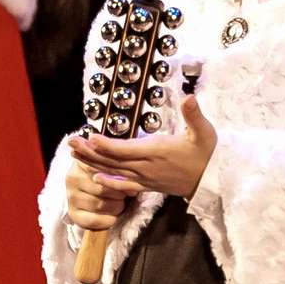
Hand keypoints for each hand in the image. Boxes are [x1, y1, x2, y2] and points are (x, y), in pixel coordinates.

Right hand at [61, 159, 130, 232]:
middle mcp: (73, 178)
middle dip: (120, 196)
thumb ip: (122, 175)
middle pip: (102, 189)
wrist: (95, 190)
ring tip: (119, 204)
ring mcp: (71, 196)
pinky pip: (93, 220)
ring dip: (116, 208)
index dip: (120, 181)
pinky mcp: (73, 213)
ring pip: (99, 205)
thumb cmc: (108, 177)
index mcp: (83, 161)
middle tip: (124, 197)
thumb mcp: (114, 170)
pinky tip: (112, 216)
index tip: (130, 187)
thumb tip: (132, 190)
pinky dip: (107, 220)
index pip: (104, 172)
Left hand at [68, 94, 218, 201]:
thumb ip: (194, 115)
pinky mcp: (148, 185)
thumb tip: (190, 98)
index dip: (106, 145)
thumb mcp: (204, 131)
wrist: (214, 180)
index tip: (89, 137)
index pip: (125, 149)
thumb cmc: (207, 152)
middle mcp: (146, 167)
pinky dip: (109, 182)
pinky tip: (95, 178)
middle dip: (89, 152)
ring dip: (93, 163)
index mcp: (156, 152)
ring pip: (114, 171)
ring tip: (74, 155)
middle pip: (112, 160)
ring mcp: (146, 178)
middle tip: (70, 143)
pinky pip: (124, 185)